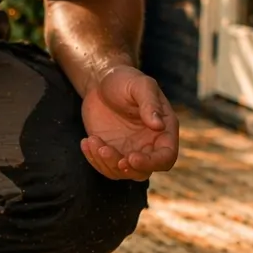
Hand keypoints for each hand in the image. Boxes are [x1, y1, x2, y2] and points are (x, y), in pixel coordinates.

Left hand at [80, 65, 179, 180]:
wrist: (102, 82)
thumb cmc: (125, 80)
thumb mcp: (139, 85)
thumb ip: (150, 103)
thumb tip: (158, 125)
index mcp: (163, 130)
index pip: (166, 157)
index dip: (152, 163)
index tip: (131, 157)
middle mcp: (149, 145)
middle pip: (143, 171)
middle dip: (125, 167)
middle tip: (105, 151)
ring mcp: (130, 150)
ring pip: (121, 172)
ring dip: (105, 162)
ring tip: (92, 140)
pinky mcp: (111, 151)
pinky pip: (105, 166)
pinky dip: (94, 159)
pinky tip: (86, 142)